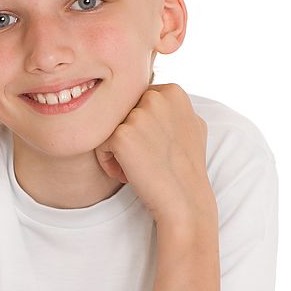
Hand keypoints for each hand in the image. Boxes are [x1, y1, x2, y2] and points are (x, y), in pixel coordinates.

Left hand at [95, 84, 214, 224]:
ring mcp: (138, 115)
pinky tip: (126, 174)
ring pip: (108, 128)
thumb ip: (172, 106)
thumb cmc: (186, 166)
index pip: (137, 102)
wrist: (184, 199)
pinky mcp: (120, 135)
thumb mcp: (190, 124)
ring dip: (116, 150)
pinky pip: (100, 144)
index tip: (154, 147)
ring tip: (135, 167)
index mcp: (172, 91)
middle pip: (121, 113)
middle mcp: (155, 97)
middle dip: (127, 136)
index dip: (141, 128)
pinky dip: (107, 162)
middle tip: (143, 158)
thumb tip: (158, 93)